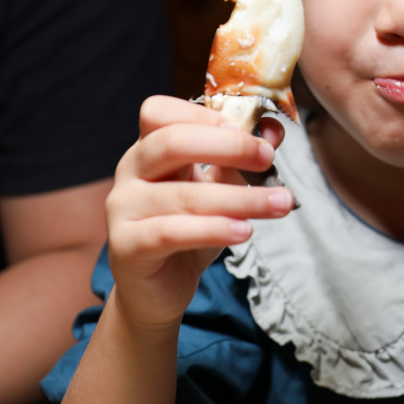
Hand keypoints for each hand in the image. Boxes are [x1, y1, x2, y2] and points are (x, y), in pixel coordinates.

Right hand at [104, 95, 293, 329]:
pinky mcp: (126, 246)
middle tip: (268, 158)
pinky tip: (244, 231)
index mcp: (148, 150)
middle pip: (170, 142)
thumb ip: (240, 160)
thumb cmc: (189, 232)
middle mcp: (130, 172)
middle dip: (228, 147)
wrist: (158, 291)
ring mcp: (123, 208)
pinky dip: (213, 229)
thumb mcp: (218, 190)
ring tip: (280, 203)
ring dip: (240, 198)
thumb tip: (274, 131)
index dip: (202, 115)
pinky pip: (171, 232)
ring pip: (183, 195)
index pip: (159, 112)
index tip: (247, 128)